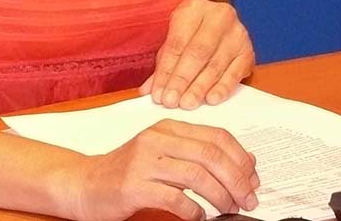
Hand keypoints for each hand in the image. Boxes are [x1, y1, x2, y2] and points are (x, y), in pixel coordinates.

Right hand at [63, 119, 258, 220]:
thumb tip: (244, 161)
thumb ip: (197, 153)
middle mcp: (157, 139)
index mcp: (168, 127)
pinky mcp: (134, 185)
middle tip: (248, 199)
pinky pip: (175, 199)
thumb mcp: (164, 153)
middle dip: (237, 179)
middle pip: (211, 154)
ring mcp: (144, 161)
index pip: (216, 135)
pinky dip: (194, 211)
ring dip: (220, 196)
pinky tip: (199, 217)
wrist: (86, 183)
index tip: (253, 178)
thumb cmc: (129, 171)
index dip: (241, 157)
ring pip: (197, 175)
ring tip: (228, 209)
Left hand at [140, 0, 253, 108]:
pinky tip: (210, 99)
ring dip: (199, 87)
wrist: (220, 19)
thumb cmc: (192, 31)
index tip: (157, 92)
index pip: (177, 43)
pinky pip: (235, 72)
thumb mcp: (175, 39)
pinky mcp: (248, 51)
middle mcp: (218, 17)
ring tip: (187, 103)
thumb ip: (163, 64)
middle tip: (171, 101)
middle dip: (182, 80)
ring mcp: (236, 33)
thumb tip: (148, 91)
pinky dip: (222, 87)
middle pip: (197, 53)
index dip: (166, 70)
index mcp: (193, 9)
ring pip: (216, 64)